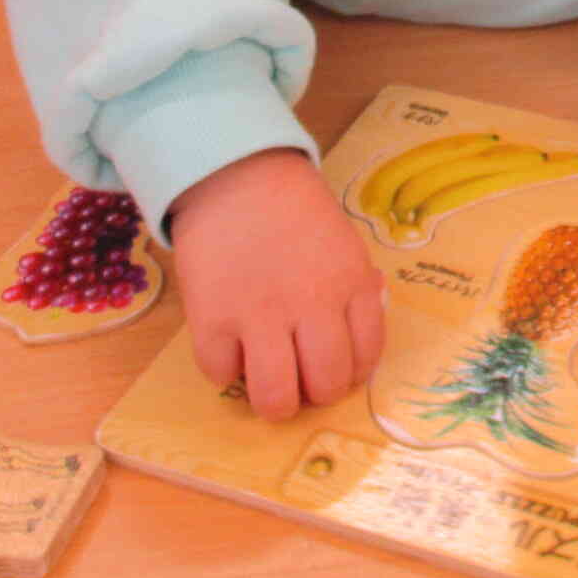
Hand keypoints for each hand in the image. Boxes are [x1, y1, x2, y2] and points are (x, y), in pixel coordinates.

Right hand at [167, 149, 384, 420]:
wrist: (237, 176)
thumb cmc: (294, 212)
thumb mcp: (344, 244)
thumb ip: (356, 291)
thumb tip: (360, 345)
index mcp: (351, 284)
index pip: (365, 359)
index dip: (349, 375)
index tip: (333, 369)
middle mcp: (312, 304)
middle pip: (324, 387)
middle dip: (314, 394)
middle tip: (301, 379)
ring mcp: (260, 314)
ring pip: (275, 398)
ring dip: (274, 401)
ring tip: (268, 383)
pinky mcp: (212, 319)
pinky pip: (222, 375)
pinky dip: (226, 370)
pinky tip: (230, 346)